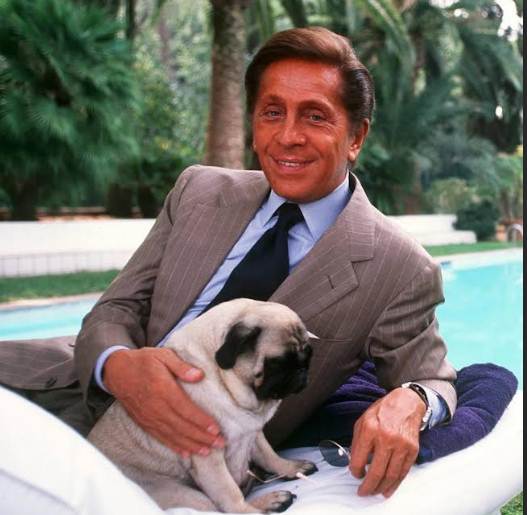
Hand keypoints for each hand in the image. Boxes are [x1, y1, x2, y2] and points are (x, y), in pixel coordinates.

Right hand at [103, 347, 224, 457]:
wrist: (117, 371)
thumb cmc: (143, 361)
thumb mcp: (163, 355)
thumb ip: (181, 366)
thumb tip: (199, 375)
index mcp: (162, 389)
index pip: (185, 409)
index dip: (201, 421)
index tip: (215, 428)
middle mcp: (156, 407)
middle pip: (182, 426)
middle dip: (202, 436)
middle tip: (219, 443)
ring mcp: (150, 417)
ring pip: (173, 435)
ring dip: (191, 445)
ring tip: (207, 451)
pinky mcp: (145, 423)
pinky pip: (161, 438)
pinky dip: (175, 447)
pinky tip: (186, 453)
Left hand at [349, 387, 425, 497]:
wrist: (405, 403)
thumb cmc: (382, 412)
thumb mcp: (362, 421)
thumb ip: (357, 442)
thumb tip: (354, 463)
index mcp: (370, 428)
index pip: (360, 458)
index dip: (355, 471)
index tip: (355, 474)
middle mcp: (386, 437)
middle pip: (376, 471)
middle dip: (368, 486)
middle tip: (363, 492)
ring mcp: (402, 445)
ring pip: (391, 475)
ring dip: (381, 488)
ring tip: (374, 493)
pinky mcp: (412, 450)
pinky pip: (403, 472)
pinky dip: (395, 484)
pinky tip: (388, 489)